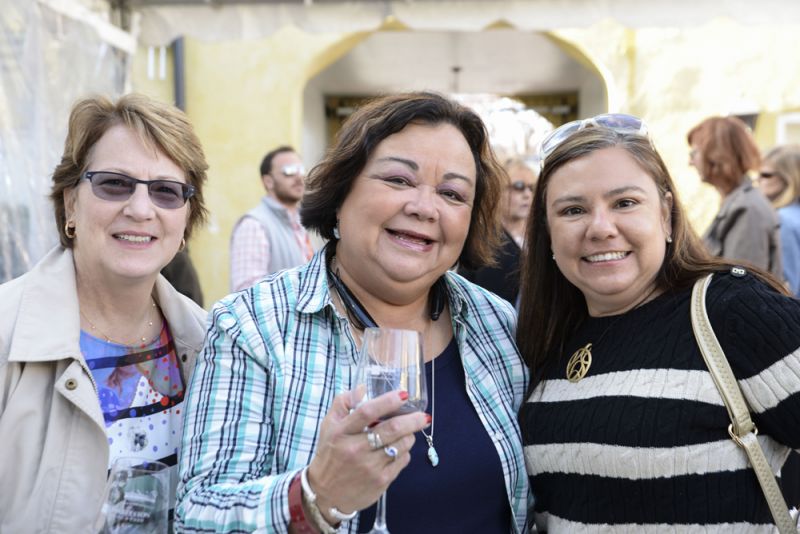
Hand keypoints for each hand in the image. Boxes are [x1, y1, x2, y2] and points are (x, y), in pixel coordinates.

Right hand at [306, 388, 429, 523]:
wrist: (325, 494)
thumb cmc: (330, 454)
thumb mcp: (328, 426)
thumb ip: (343, 403)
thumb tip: (363, 387)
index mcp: (342, 432)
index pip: (367, 412)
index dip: (388, 401)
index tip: (404, 394)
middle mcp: (356, 449)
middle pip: (391, 429)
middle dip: (412, 420)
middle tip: (423, 416)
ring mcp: (369, 467)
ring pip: (401, 445)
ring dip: (409, 436)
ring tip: (408, 432)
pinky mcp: (380, 481)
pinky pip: (402, 461)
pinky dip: (405, 452)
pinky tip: (398, 449)